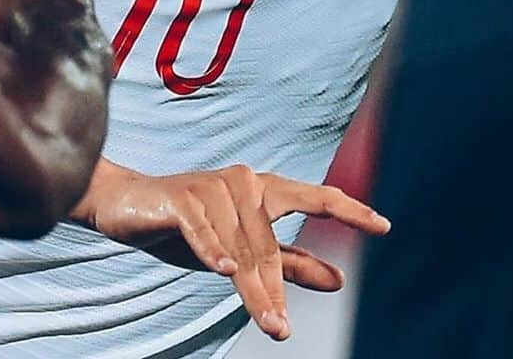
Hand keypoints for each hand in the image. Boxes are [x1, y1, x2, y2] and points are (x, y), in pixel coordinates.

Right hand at [71, 159, 390, 340]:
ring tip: (267, 321)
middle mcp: (245, 181)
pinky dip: (212, 250)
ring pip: (240, 248)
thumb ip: (290, 263)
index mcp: (264, 188)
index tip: (384, 226)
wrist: (129, 204)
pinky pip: (203, 230)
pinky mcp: (183, 199)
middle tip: (283, 330)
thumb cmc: (192, 225)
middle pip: (269, 245)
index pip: (315, 197)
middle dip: (275, 290)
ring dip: (250, 288)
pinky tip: (224, 271)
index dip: (349, 211)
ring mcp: (213, 187)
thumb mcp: (243, 250)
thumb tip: (339, 280)